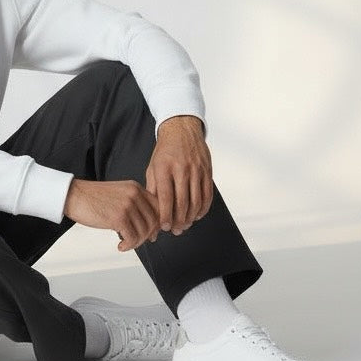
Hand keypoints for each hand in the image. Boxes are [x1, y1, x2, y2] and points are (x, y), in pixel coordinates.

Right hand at [64, 177, 160, 251]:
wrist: (72, 195)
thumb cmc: (92, 198)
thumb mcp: (118, 194)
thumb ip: (134, 203)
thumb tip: (148, 225)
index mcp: (135, 188)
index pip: (158, 206)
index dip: (158, 222)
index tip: (153, 232)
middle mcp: (134, 194)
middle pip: (154, 220)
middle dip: (148, 235)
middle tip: (139, 241)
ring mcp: (127, 205)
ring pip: (144, 231)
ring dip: (136, 243)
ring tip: (126, 244)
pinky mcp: (119, 217)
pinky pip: (132, 238)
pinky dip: (128, 246)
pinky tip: (120, 246)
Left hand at [146, 116, 212, 235]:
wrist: (181, 130)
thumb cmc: (164, 151)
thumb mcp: (152, 167)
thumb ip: (153, 188)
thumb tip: (152, 211)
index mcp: (164, 168)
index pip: (165, 197)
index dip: (165, 215)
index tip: (164, 227)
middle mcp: (181, 169)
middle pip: (182, 202)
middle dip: (179, 220)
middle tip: (176, 230)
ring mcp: (196, 170)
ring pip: (196, 201)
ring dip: (191, 217)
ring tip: (185, 225)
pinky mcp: (207, 170)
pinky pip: (208, 194)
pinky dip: (203, 208)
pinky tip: (198, 215)